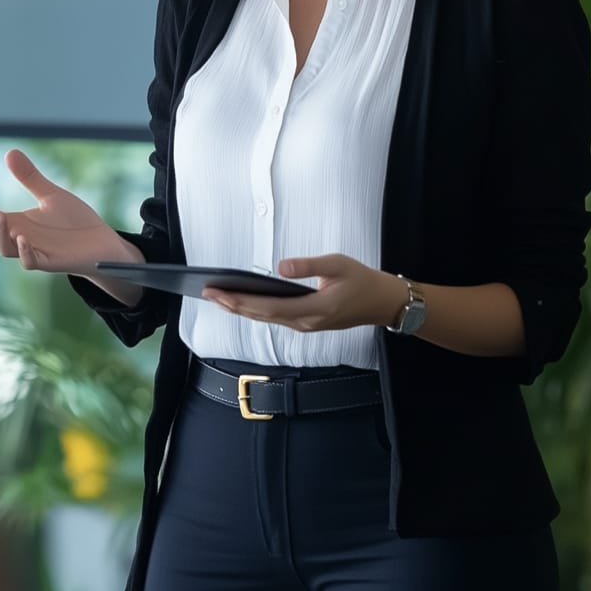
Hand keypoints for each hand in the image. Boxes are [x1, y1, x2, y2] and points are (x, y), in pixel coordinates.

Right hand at [0, 149, 135, 276]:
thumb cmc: (74, 220)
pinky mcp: (50, 261)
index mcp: (16, 224)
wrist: (100, 240)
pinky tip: (23, 237)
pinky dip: (24, 252)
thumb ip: (30, 177)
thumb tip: (9, 151)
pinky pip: (30, 262)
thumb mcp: (50, 195)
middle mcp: (20, 239)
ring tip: (1, 217)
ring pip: (5, 251)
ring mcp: (34, 252)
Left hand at [202, 254, 406, 331]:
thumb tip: (280, 267)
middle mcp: (305, 322)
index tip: (219, 293)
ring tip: (219, 297)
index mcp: (312, 310)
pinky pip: (275, 318)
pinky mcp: (306, 322)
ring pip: (266, 319)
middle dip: (233, 305)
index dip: (240, 301)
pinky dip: (256, 311)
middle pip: (261, 316)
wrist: (382, 303)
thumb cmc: (361, 281)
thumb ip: (308, 265)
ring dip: (242, 309)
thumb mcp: (337, 264)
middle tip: (208, 293)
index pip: (267, 307)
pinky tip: (245, 303)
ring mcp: (305, 325)